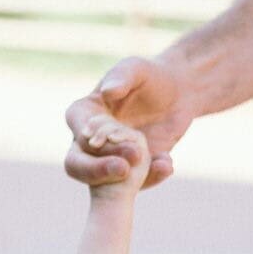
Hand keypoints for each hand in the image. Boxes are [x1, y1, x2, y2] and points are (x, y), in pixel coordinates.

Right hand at [64, 56, 193, 190]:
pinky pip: (136, 184)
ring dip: (127, 181)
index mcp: (82, 116)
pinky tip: (167, 164)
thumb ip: (122, 77)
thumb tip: (107, 92)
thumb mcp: (136, 69)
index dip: (89, 143)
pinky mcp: (131, 172)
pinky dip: (152, 177)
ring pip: (103, 183)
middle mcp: (88, 143)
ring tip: (159, 164)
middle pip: (78, 165)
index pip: (76, 135)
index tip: (107, 141)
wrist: (176, 93)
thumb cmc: (148, 77)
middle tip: (126, 168)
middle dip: (100, 170)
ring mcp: (109, 160)